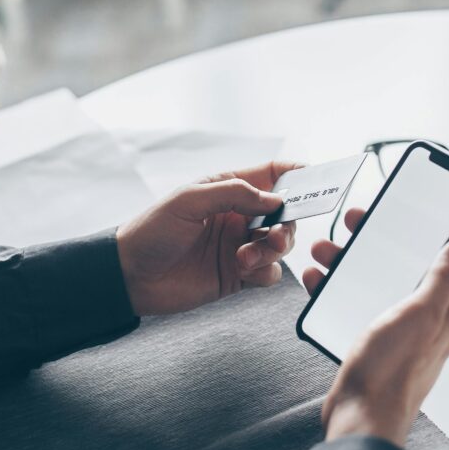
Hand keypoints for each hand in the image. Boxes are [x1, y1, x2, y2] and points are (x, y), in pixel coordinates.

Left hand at [116, 162, 301, 315]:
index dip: (297, 174)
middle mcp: (239, 216)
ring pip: (281, 245)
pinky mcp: (238, 275)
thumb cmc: (152, 230)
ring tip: (247, 257)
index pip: (272, 174)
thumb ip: (234, 194)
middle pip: (285, 215)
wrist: (130, 276)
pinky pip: (270, 273)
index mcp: (228, 189)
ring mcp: (240, 246)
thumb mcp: (189, 200)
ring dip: (273, 250)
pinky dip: (265, 272)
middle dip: (288, 225)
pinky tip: (243, 271)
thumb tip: (276, 198)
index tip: (317, 179)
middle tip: (275, 236)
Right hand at [304, 209, 448, 446]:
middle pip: (401, 268)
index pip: (438, 261)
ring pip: (374, 285)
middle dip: (373, 245)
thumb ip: (444, 278)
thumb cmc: (392, 371)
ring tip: (325, 252)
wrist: (360, 418)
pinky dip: (337, 291)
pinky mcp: (373, 345)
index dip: (416, 234)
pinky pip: (356, 306)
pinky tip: (319, 282)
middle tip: (351, 226)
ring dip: (349, 265)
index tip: (392, 214)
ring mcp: (398, 334)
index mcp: (445, 312)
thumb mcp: (420, 313)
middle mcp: (425, 321)